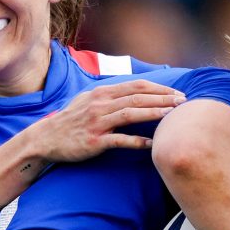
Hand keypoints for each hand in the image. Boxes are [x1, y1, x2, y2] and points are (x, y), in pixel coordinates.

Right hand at [21, 81, 185, 162]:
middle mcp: (101, 104)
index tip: (176, 93)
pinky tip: (152, 143)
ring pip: (131, 114)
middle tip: (183, 102)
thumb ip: (110, 96)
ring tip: (173, 116)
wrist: (46, 139)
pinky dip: (137, 141)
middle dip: (163, 98)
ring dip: (154, 113)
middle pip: (138, 97)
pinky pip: (120, 140)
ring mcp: (98, 122)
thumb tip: (133, 93)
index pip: (136, 86)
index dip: (159, 88)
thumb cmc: (71, 121)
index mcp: (102, 93)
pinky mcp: (95, 141)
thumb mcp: (88, 101)